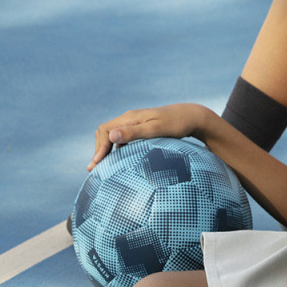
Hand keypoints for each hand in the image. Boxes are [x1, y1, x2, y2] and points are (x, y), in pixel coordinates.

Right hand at [88, 103, 208, 170]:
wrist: (192, 117)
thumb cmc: (176, 124)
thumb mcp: (156, 130)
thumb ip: (134, 133)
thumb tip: (111, 137)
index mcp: (130, 118)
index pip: (105, 130)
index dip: (98, 148)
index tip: (96, 164)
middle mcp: (131, 119)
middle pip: (105, 133)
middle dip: (99, 150)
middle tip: (94, 169)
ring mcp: (137, 123)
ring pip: (114, 136)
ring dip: (107, 150)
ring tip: (103, 167)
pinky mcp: (143, 128)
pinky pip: (125, 138)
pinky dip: (118, 149)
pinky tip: (120, 161)